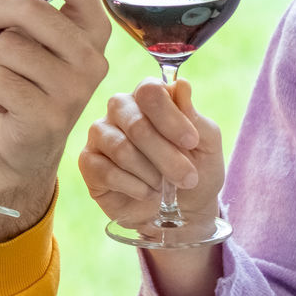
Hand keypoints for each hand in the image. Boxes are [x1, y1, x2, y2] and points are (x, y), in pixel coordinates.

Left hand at [0, 0, 110, 240]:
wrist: (30, 149)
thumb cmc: (29, 83)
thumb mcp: (35, 42)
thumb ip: (23, 7)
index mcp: (94, 27)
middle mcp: (93, 54)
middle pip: (28, 9)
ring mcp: (75, 87)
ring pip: (7, 47)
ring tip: (9, 82)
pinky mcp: (50, 114)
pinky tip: (10, 106)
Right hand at [79, 77, 225, 227]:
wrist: (182, 211)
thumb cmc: (195, 169)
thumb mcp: (206, 145)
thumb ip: (194, 116)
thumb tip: (181, 85)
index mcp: (149, 96)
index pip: (149, 91)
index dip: (171, 118)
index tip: (191, 142)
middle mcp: (120, 108)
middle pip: (136, 124)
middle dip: (166, 156)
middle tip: (188, 178)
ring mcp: (101, 134)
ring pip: (121, 149)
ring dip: (151, 174)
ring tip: (163, 186)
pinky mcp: (89, 162)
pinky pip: (106, 171)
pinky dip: (135, 187)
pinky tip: (146, 192)